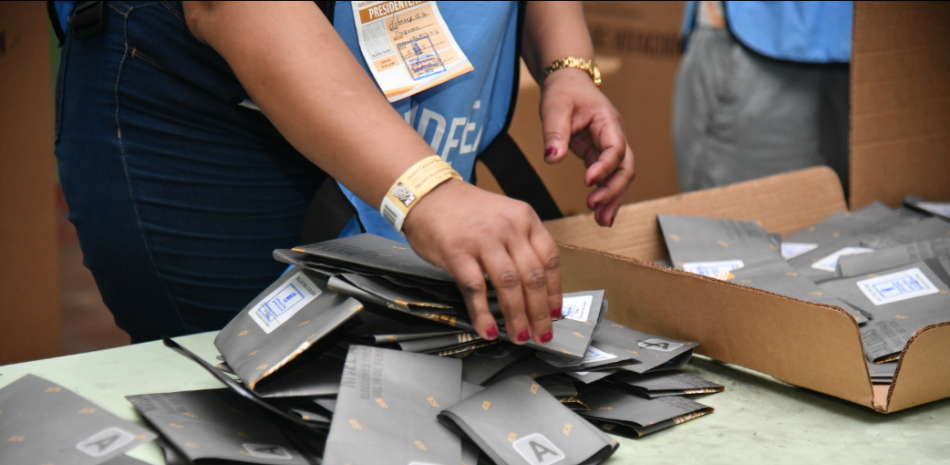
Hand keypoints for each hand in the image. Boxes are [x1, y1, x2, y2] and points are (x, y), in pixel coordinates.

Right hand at [402, 179, 561, 344]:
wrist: (426, 193)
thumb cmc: (464, 210)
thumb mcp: (503, 216)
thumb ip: (520, 243)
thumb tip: (533, 286)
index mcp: (524, 218)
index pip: (550, 259)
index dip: (554, 291)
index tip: (555, 313)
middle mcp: (508, 228)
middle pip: (533, 277)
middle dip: (539, 313)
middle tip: (542, 334)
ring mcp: (483, 240)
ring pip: (509, 286)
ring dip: (517, 317)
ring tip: (519, 336)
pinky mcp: (458, 253)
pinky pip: (476, 289)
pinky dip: (484, 313)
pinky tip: (489, 329)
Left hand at [540, 68, 635, 225]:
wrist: (568, 82)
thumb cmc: (563, 91)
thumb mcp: (554, 108)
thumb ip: (554, 133)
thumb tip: (552, 158)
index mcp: (607, 121)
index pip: (615, 147)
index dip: (605, 166)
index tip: (588, 182)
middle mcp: (614, 135)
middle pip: (625, 167)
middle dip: (614, 190)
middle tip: (596, 208)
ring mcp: (609, 146)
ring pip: (620, 176)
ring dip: (613, 198)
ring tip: (602, 222)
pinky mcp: (599, 155)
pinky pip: (607, 177)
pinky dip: (605, 195)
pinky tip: (600, 214)